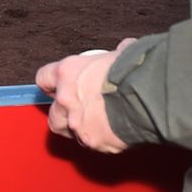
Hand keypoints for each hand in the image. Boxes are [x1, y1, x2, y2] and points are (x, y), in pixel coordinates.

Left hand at [35, 38, 136, 152]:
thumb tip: (126, 49)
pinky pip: (92, 143)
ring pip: (69, 132)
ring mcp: (77, 124)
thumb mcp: (122, 52)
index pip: (43, 78)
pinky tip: (113, 132)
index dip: (51, 83)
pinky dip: (100, 139)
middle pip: (52, 114)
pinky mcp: (92, 142)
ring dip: (78, 129)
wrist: (147, 97)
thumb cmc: (133, 72)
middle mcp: (67, 100)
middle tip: (77, 109)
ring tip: (95, 123)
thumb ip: (117, 53)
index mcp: (68, 73)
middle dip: (63, 114)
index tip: (56, 86)